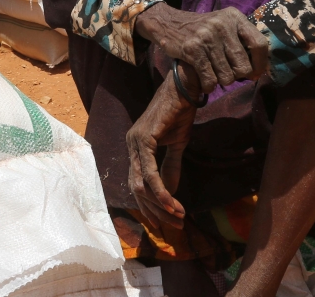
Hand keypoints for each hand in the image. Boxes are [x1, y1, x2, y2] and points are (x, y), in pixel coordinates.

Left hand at [126, 62, 199, 228]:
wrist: (184, 90)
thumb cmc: (179, 113)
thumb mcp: (176, 145)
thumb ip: (170, 168)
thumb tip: (170, 192)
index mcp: (135, 147)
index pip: (137, 183)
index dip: (149, 204)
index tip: (165, 220)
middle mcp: (130, 145)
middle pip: (137, 188)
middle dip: (155, 210)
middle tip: (175, 224)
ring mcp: (135, 142)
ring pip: (141, 184)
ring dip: (160, 204)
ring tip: (178, 216)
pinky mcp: (144, 139)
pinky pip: (150, 172)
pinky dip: (160, 190)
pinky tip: (171, 202)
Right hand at [135, 4, 267, 92]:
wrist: (167, 23)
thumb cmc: (201, 29)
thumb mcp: (223, 24)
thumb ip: (241, 41)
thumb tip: (257, 71)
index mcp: (234, 17)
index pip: (259, 44)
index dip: (260, 64)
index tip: (255, 73)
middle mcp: (222, 25)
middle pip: (243, 65)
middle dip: (238, 76)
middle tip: (229, 74)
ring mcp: (207, 37)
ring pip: (227, 76)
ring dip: (221, 81)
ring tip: (214, 75)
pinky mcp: (192, 49)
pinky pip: (210, 79)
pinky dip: (209, 86)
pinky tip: (205, 82)